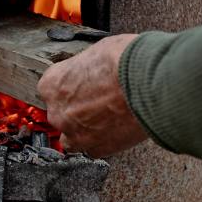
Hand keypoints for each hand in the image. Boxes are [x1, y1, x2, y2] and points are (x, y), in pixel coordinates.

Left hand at [37, 34, 147, 156]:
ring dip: (84, 130)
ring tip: (106, 119)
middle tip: (99, 101)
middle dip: (77, 109)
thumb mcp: (96, 52)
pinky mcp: (97, 149)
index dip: (71, 87)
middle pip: (61, 113)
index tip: (84, 86)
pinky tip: (116, 130)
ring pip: (72, 137)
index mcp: (52, 84)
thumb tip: (92, 70)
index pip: (52, 88)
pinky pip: (93, 149)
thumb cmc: (123, 61)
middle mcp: (58, 112)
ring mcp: (75, 133)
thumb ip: (85, 69)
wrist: (149, 83)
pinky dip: (102, 142)